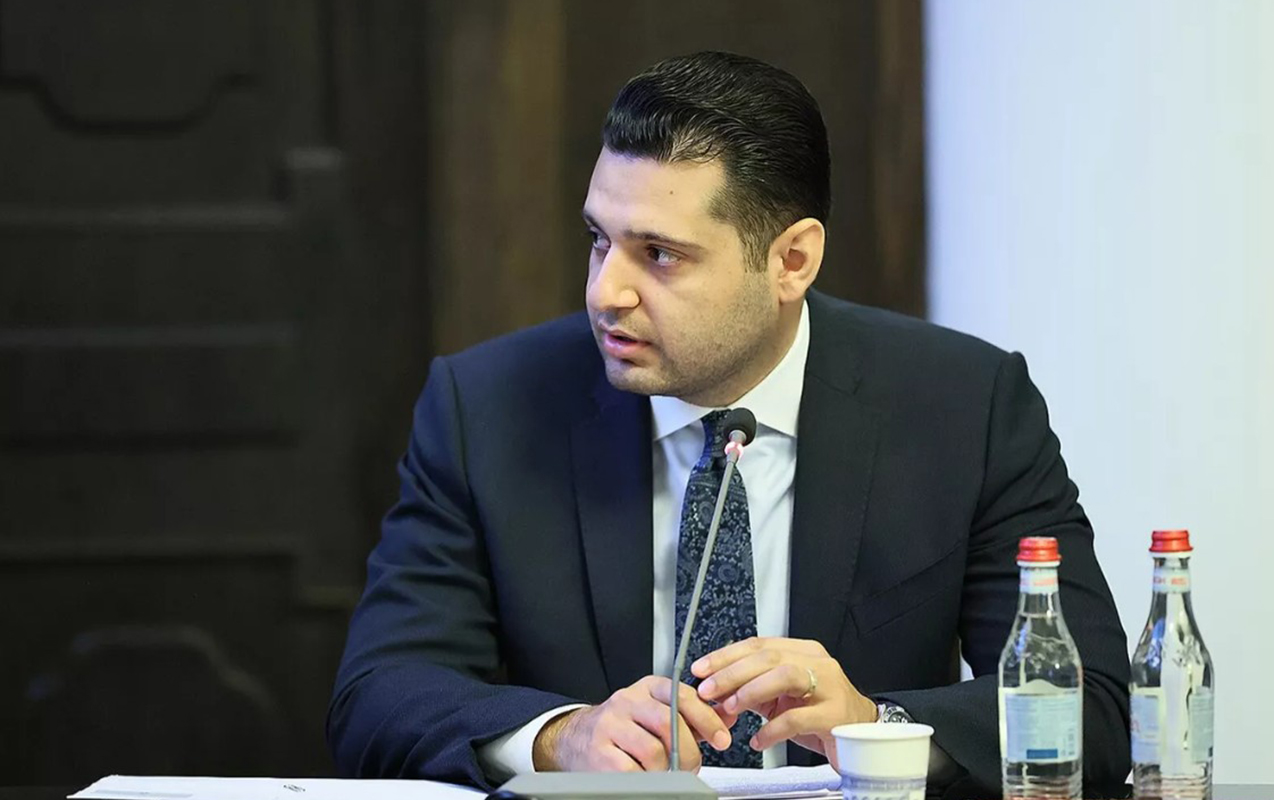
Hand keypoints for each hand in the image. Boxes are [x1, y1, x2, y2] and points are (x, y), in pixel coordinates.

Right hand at [532, 675, 737, 772]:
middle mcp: (627, 701)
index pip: (682, 696)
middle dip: (688, 751)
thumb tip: (727, 717)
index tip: (721, 739)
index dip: (707, 718)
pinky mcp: (598, 752)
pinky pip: (632, 770)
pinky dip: (646, 780)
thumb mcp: (657, 713)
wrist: (576, 740)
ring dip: (667, 771)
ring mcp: (610, 726)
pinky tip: (647, 778)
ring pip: (652, 750)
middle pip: (668, 723)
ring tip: (667, 776)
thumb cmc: (624, 729)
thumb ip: (692, 716)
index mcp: (647, 689)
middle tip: (692, 766)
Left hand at [692, 636, 876, 767]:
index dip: (727, 655)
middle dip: (732, 672)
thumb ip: (751, 693)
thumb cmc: (820, 714)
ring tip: (731, 707)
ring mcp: (830, 687)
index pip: (759, 644)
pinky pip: (798, 718)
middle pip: (769, 657)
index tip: (702, 669)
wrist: (862, 734)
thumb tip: (715, 696)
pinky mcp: (835, 715)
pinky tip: (759, 740)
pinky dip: (772, 730)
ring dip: (751, 691)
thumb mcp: (781, 699)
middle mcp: (818, 663)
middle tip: (709, 689)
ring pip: (785, 676)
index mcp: (803, 652)